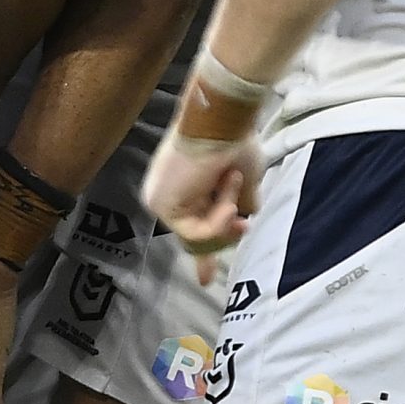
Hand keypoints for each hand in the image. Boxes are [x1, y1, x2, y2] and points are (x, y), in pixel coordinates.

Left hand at [141, 130, 262, 255]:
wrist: (224, 121)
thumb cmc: (235, 143)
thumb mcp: (243, 184)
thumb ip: (237, 207)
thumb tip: (243, 223)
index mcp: (182, 187)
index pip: (191, 229)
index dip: (203, 256)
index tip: (205, 281)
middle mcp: (166, 195)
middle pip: (198, 237)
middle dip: (225, 232)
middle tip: (242, 222)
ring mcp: (161, 201)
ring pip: (200, 238)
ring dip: (226, 214)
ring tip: (231, 182)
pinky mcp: (161, 206)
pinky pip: (196, 235)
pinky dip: (218, 219)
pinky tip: (224, 195)